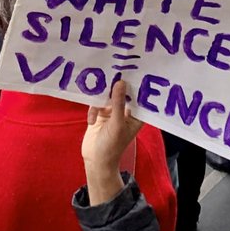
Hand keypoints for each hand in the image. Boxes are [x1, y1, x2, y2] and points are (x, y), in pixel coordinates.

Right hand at [82, 78, 142, 204]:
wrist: (95, 160)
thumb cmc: (111, 146)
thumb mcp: (116, 124)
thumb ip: (118, 103)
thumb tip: (121, 82)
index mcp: (136, 115)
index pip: (138, 95)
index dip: (135, 83)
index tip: (130, 69)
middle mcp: (126, 111)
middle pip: (122, 92)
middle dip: (115, 86)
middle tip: (109, 74)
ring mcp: (112, 111)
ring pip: (107, 94)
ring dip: (100, 98)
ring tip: (96, 101)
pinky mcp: (100, 112)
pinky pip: (96, 101)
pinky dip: (92, 109)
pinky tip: (91, 121)